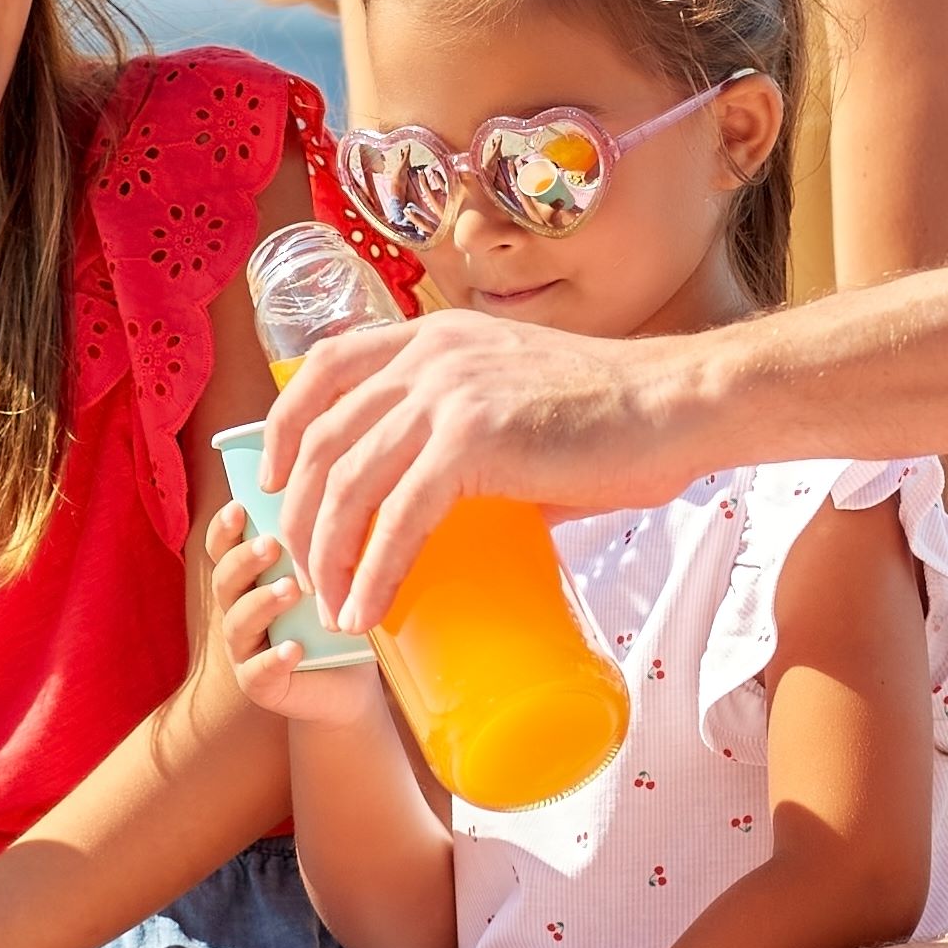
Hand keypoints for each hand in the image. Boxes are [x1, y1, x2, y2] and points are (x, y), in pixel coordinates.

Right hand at [192, 500, 384, 732]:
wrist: (349, 683)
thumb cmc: (335, 618)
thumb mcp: (328, 574)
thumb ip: (316, 540)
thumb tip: (335, 486)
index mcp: (248, 579)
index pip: (223, 548)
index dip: (225, 529)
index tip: (240, 507)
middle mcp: (239, 611)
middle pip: (225, 581)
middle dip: (245, 560)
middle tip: (272, 545)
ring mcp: (245, 651)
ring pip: (238, 624)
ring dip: (261, 604)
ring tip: (289, 589)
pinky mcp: (260, 685)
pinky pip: (258, 673)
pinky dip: (273, 660)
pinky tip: (293, 648)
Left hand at [269, 306, 704, 631]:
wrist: (675, 405)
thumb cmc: (611, 413)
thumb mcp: (515, 395)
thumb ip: (469, 432)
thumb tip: (446, 509)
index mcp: (434, 337)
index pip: (325, 367)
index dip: (284, 426)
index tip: (272, 480)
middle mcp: (429, 356)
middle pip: (321, 436)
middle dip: (298, 512)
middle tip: (302, 569)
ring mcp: (448, 394)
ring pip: (348, 481)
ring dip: (326, 553)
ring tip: (331, 604)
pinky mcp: (474, 442)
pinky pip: (400, 517)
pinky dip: (374, 572)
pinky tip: (366, 611)